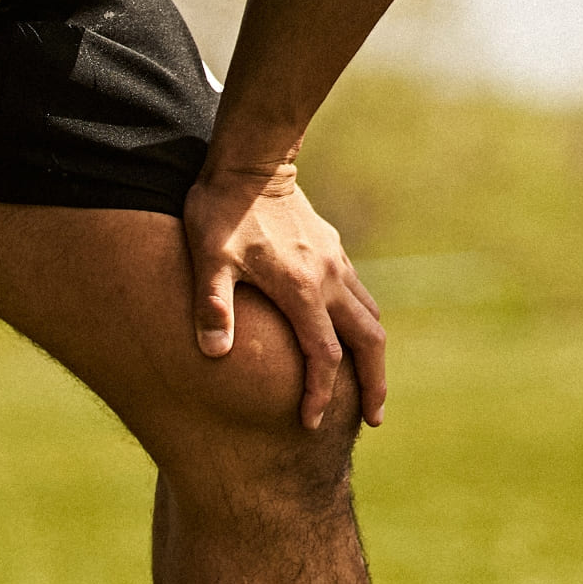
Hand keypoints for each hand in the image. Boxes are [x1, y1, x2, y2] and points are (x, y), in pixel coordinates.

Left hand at [183, 161, 385, 431]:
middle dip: (374, 383)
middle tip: (373, 419)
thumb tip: (214, 353)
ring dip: (374, 355)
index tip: (310, 422)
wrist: (250, 161)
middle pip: (369, 340)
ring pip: (371, 317)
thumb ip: (213, 305)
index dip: (320, 393)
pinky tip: (350, 337)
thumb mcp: (208, 258)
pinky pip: (360, 296)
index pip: (324, 355)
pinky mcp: (333, 250)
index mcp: (302, 288)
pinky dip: (363, 325)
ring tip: (369, 387)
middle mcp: (329, 278)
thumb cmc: (222, 212)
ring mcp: (336, 263)